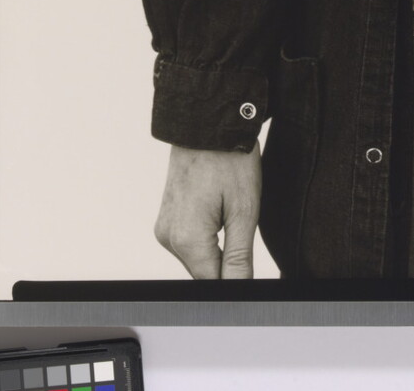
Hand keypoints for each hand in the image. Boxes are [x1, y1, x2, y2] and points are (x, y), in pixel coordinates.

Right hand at [154, 142, 260, 278]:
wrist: (208, 122)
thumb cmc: (229, 158)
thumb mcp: (244, 209)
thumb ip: (239, 257)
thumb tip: (240, 291)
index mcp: (186, 239)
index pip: (212, 284)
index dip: (235, 279)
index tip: (248, 258)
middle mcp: (169, 237)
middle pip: (204, 271)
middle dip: (227, 258)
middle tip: (242, 223)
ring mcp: (165, 226)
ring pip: (198, 256)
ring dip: (218, 244)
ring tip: (230, 207)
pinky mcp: (167, 217)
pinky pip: (190, 239)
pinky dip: (207, 233)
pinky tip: (219, 206)